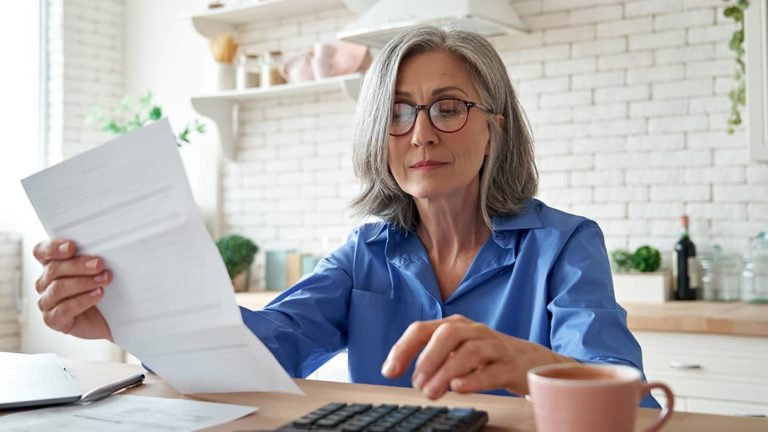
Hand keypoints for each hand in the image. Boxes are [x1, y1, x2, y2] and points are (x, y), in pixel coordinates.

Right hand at [33, 239, 112, 340]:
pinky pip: (64, 309)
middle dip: (79, 265)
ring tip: (104, 279)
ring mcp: (47, 302)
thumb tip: (102, 250)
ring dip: (84, 282)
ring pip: (59, 288)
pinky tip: (98, 294)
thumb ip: (93, 259)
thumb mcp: (98, 271)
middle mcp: (45, 283)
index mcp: (52, 265)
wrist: (109, 318)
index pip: (41, 252)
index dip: (53, 248)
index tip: (71, 247)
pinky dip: (83, 300)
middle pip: (54, 269)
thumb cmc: (102, 291)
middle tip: (99, 264)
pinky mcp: (53, 319)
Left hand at [380, 315, 572, 398]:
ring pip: (470, 351)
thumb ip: (432, 359)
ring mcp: (495, 346)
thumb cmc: (486, 357)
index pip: (423, 329)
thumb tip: (406, 374)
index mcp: (455, 325)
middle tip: (416, 383)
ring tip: (432, 392)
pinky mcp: (511, 365)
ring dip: (446, 371)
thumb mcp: (457, 351)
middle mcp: (474, 331)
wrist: (530, 361)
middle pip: (448, 334)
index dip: (403, 349)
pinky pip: (493, 370)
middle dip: (428, 357)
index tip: (389, 371)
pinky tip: (458, 387)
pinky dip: (474, 379)